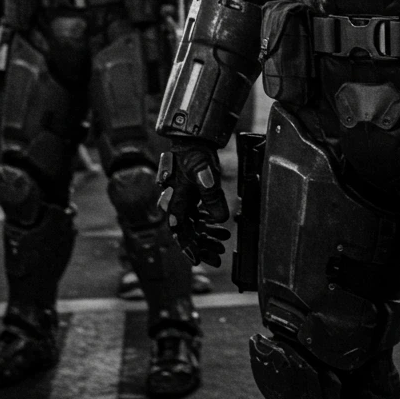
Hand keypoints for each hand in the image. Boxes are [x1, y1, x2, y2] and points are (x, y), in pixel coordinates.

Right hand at [156, 144, 231, 267]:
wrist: (194, 141)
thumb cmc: (194, 155)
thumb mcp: (203, 172)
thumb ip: (211, 194)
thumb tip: (221, 218)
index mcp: (176, 200)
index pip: (179, 229)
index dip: (188, 245)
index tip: (197, 259)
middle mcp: (178, 203)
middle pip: (188, 232)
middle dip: (202, 246)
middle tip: (217, 258)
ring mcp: (186, 202)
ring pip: (195, 227)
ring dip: (208, 238)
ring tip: (222, 248)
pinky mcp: (194, 198)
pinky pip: (201, 217)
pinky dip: (211, 226)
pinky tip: (223, 232)